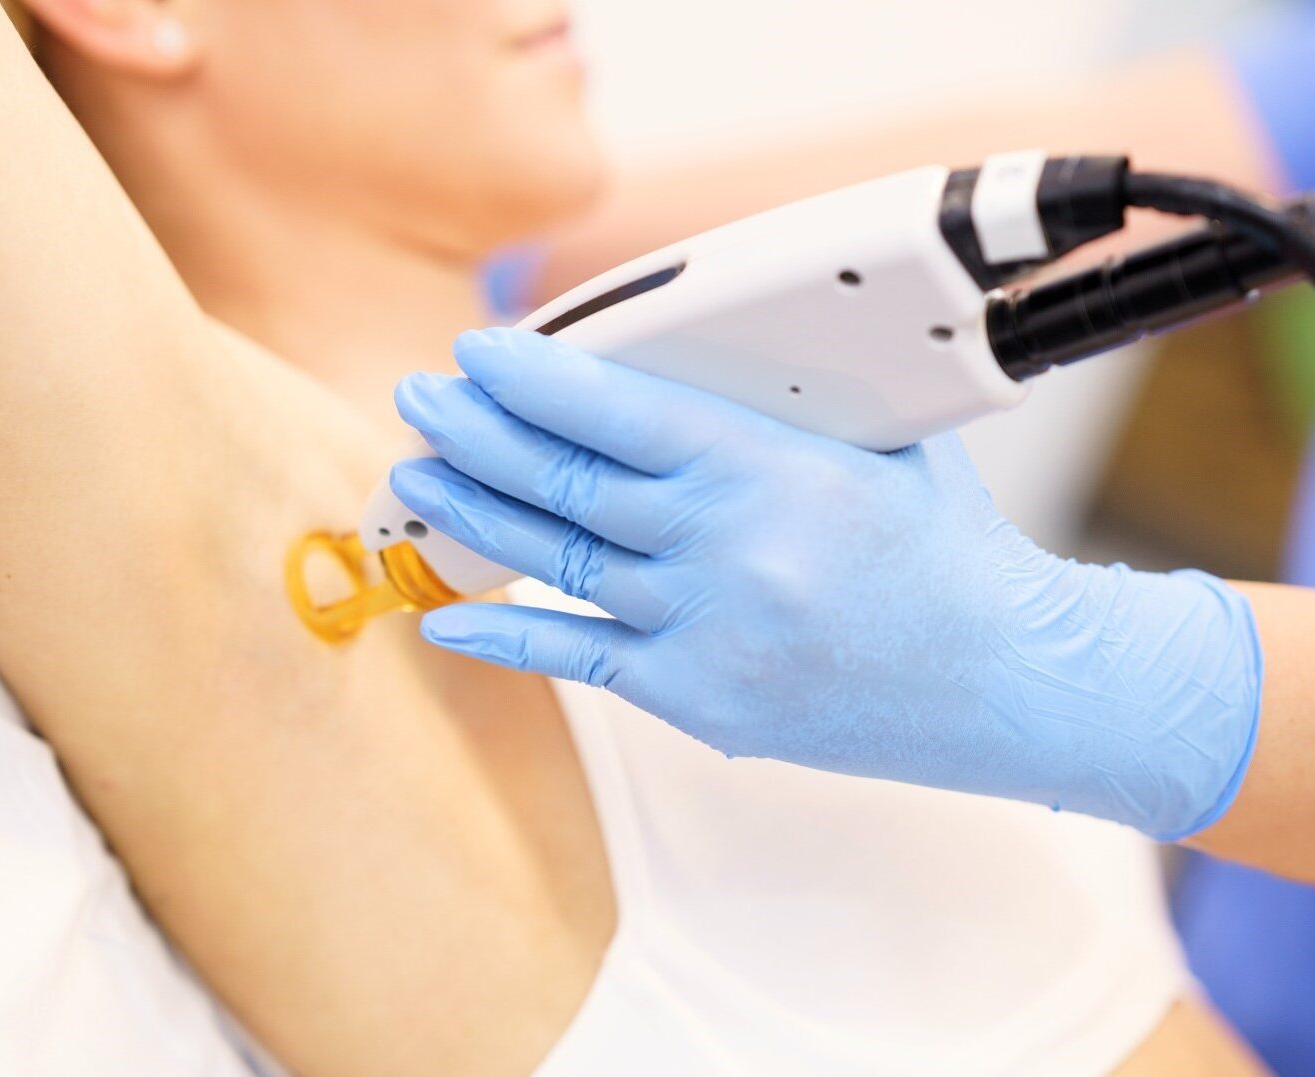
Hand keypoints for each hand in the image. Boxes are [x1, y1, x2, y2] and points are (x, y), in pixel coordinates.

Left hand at [389, 328, 1263, 839]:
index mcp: (772, 471)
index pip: (618, 411)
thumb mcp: (884, 444)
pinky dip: (505, 638)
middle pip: (565, 483)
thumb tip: (700, 361)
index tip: (476, 351)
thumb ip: (788, 406)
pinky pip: (579, 661)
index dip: (532, 378)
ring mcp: (705, 632)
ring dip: (472, 513)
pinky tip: (442, 618)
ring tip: (413, 472)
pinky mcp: (700, 699)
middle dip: (475, 432)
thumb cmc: (953, 553)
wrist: (1013, 681)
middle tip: (418, 396)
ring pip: (555, 563)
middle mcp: (724, 551)